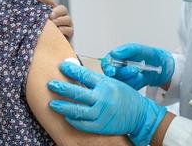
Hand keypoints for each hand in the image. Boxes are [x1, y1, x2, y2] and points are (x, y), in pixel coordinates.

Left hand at [31, 0, 73, 39]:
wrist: (51, 48)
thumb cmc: (42, 35)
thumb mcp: (38, 24)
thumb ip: (35, 15)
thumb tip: (29, 3)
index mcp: (53, 11)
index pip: (49, 1)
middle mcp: (61, 16)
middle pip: (63, 9)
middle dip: (56, 11)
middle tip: (50, 16)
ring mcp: (67, 24)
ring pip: (67, 19)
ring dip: (59, 21)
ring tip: (53, 24)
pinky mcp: (70, 33)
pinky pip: (69, 30)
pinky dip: (63, 30)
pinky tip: (57, 31)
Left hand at [48, 62, 166, 145]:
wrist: (140, 114)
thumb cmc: (126, 97)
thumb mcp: (113, 83)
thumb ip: (97, 81)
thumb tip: (78, 76)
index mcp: (106, 85)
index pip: (85, 75)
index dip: (72, 70)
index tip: (62, 66)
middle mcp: (103, 98)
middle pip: (78, 92)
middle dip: (62, 88)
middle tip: (51, 84)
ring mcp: (102, 113)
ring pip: (78, 110)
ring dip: (63, 107)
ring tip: (52, 104)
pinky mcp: (101, 126)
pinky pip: (84, 124)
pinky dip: (74, 121)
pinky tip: (66, 117)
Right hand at [102, 43, 174, 89]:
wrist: (160, 66)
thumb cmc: (148, 55)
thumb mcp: (138, 49)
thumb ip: (126, 50)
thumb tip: (114, 53)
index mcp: (115, 58)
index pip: (105, 64)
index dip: (107, 68)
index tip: (112, 70)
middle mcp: (116, 69)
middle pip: (112, 75)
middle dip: (124, 73)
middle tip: (135, 69)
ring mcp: (122, 78)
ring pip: (120, 82)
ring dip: (130, 77)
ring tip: (139, 72)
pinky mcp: (128, 86)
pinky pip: (127, 88)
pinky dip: (134, 82)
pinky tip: (140, 78)